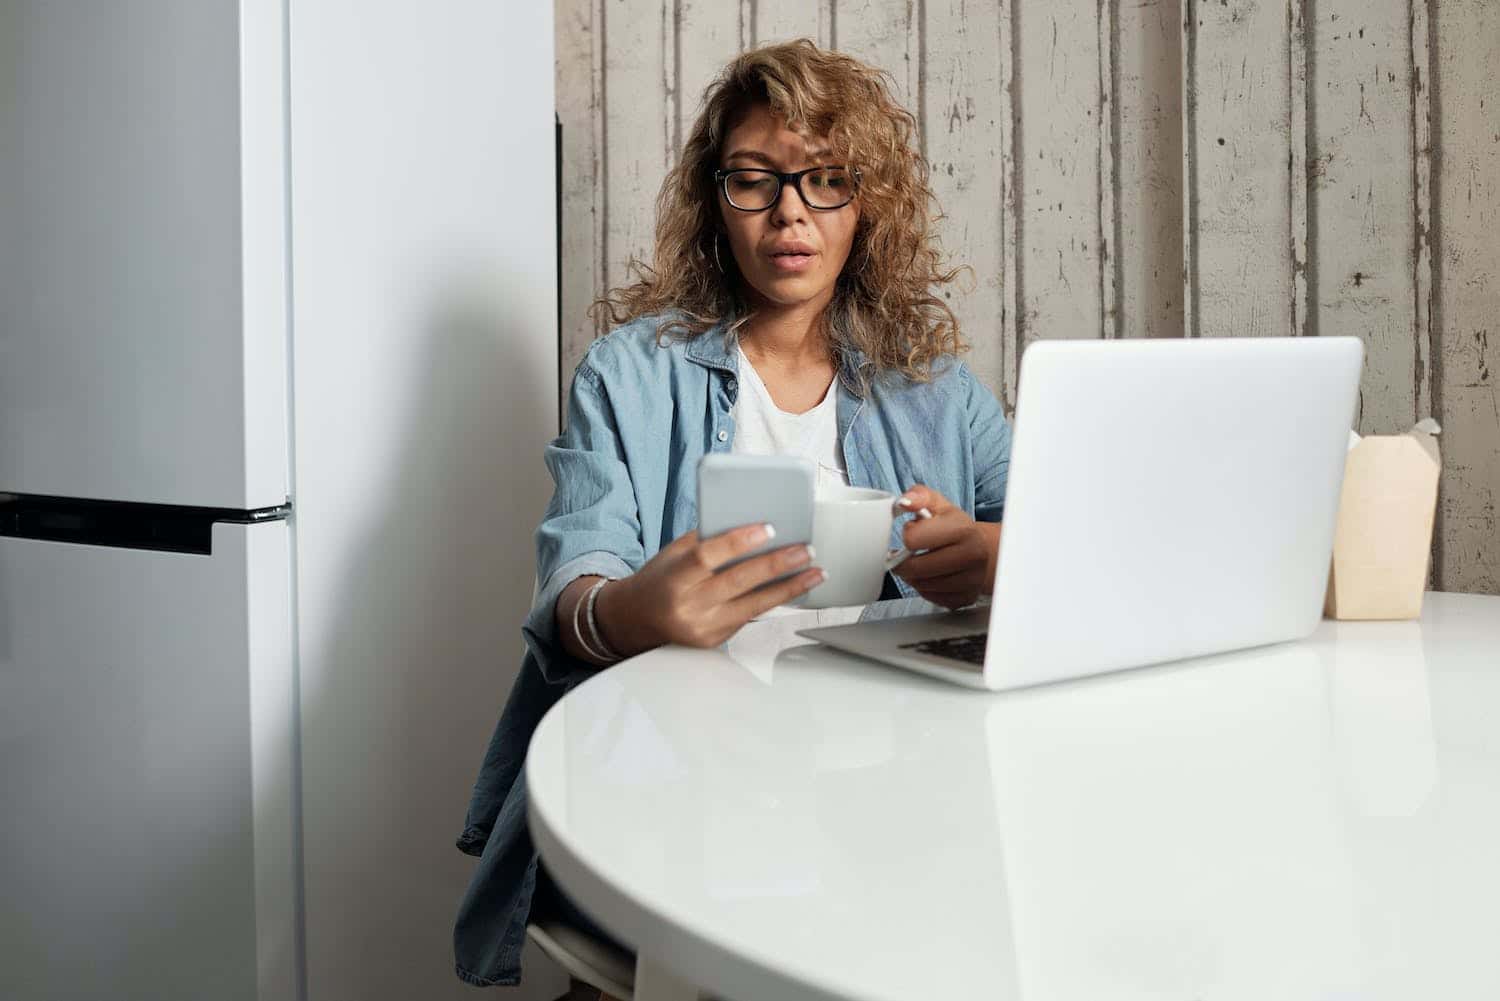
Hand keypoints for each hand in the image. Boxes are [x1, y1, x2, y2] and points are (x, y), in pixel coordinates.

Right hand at [594, 524, 825, 653]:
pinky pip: (750, 617)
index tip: (768, 528)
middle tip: (805, 549)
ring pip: (754, 606)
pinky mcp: (715, 641)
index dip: (738, 542)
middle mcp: (687, 607)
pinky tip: (794, 588)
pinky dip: (774, 601)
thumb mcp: (674, 553)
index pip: (707, 556)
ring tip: (815, 572)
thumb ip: (707, 540)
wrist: (636, 619)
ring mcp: (702, 629)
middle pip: (738, 582)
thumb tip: (752, 522)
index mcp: (674, 579)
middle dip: (777, 564)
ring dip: (789, 588)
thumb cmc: (660, 579)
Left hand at [890, 485, 999, 609]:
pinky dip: (924, 589)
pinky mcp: (966, 597)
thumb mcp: (938, 504)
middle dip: (902, 562)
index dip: (907, 536)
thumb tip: (904, 502)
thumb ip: (919, 496)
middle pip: (915, 568)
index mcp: (962, 529)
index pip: (914, 539)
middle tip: (902, 555)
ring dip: (912, 576)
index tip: (911, 533)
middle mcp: (971, 555)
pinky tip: (929, 576)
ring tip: (918, 563)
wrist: (980, 548)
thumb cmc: (954, 526)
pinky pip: (931, 598)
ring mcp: (971, 579)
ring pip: (921, 586)